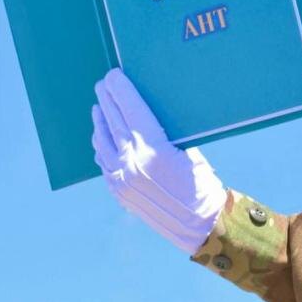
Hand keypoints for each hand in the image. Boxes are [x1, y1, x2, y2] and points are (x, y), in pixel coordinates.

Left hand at [91, 67, 226, 253]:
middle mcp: (132, 163)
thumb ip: (164, 136)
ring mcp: (121, 179)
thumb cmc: (203, 185)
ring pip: (103, 141)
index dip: (121, 90)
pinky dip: (102, 145)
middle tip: (103, 84)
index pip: (131, 110)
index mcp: (153, 150)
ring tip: (99, 107)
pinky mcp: (118, 192)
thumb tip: (146, 116)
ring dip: (101, 121)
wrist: (201, 226)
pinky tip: (102, 136)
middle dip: (108, 100)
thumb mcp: (189, 152)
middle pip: (114, 122)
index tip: (114, 75)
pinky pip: (104, 162)